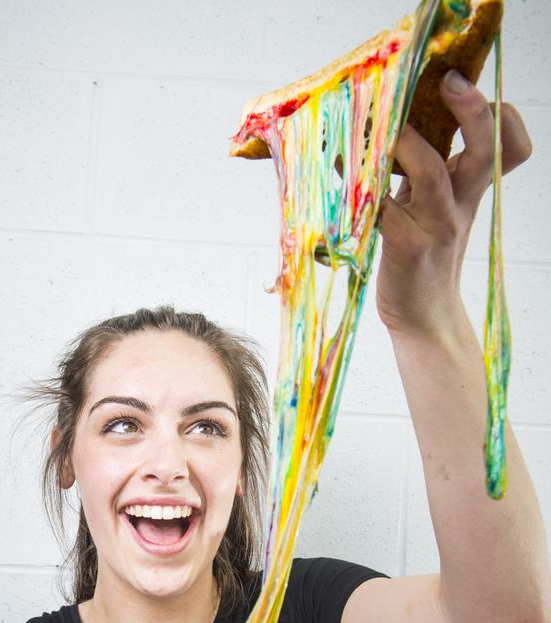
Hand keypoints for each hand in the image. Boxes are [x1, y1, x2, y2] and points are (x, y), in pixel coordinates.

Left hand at [376, 69, 531, 337]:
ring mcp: (437, 227)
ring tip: (382, 121)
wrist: (424, 316)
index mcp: (470, 191)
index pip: (509, 147)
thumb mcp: (435, 210)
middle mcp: (460, 205)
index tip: (466, 84)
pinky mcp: (407, 248)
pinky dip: (363, 184)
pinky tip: (340, 166)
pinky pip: (385, 207)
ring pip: (432, 173)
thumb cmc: (422, 256)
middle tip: (451, 80)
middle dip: (473, 111)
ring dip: (407, 142)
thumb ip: (426, 173)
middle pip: (485, 152)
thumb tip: (394, 127)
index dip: (501, 116)